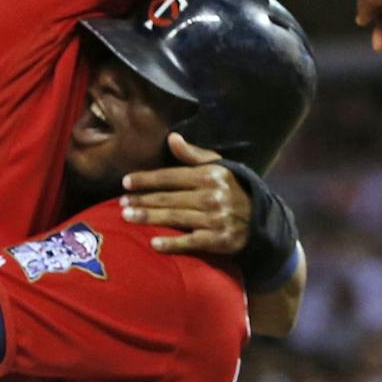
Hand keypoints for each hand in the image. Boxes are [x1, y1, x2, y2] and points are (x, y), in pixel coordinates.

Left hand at [122, 134, 249, 254]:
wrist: (262, 220)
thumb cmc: (233, 189)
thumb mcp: (219, 167)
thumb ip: (193, 155)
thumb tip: (171, 138)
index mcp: (209, 175)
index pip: (170, 177)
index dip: (146, 179)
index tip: (125, 182)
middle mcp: (211, 196)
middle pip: (168, 198)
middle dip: (142, 200)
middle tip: (120, 203)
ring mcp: (215, 219)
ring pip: (175, 218)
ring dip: (149, 217)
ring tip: (127, 217)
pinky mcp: (219, 240)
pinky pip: (190, 242)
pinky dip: (172, 244)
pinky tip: (153, 243)